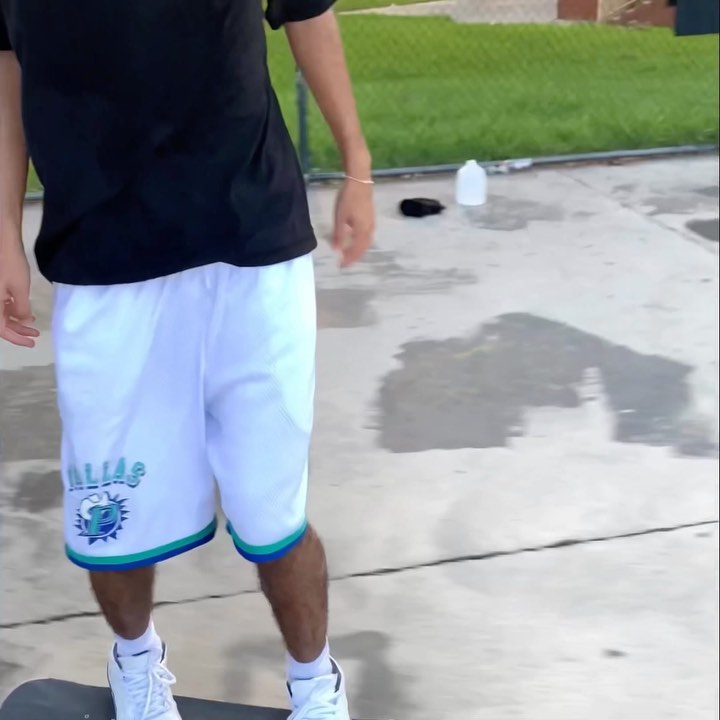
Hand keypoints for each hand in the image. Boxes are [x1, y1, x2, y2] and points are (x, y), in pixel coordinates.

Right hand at [0, 232, 38, 347]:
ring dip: (15, 321)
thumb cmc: (10, 264)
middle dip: (18, 330)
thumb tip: (23, 320)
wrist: (2, 241)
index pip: (1, 329)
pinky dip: (11, 310)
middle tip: (35, 335)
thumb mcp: (20, 289)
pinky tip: (24, 312)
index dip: (16, 338)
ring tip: (32, 325)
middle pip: (0, 323)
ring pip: (1, 314)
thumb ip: (21, 309)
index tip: (32, 343)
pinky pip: (0, 305)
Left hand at [332, 178, 374, 267]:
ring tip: (350, 253)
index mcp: (362, 231)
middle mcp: (369, 230)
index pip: (355, 251)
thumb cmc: (348, 199)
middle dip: (354, 256)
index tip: (341, 266)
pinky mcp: (371, 218)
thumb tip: (337, 250)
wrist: (359, 182)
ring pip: (366, 242)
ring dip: (358, 250)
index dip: (348, 259)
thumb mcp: (340, 218)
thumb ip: (338, 235)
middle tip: (345, 262)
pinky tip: (355, 239)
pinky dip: (361, 242)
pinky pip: (367, 235)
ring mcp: (371, 224)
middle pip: (362, 248)